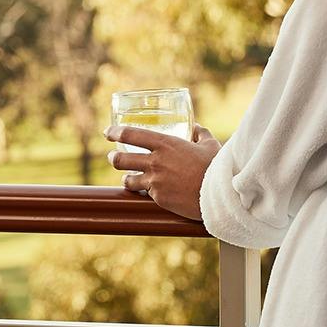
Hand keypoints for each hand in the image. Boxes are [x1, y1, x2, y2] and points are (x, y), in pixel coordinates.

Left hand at [105, 122, 221, 220]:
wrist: (219, 193)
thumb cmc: (216, 166)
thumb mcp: (209, 144)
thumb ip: (200, 134)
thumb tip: (196, 128)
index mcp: (165, 143)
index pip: (131, 134)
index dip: (115, 132)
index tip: (107, 132)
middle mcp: (155, 161)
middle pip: (121, 159)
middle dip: (113, 158)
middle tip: (112, 157)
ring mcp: (155, 181)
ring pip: (128, 180)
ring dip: (125, 179)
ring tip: (126, 178)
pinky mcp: (159, 198)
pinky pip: (145, 194)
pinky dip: (145, 192)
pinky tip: (147, 192)